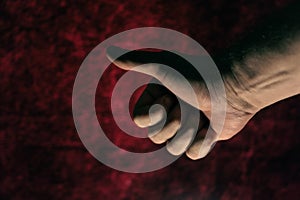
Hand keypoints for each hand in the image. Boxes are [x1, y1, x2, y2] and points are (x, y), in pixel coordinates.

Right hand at [107, 46, 257, 159]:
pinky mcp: (203, 138)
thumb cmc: (197, 75)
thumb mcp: (163, 66)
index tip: (171, 95)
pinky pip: (193, 153)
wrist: (233, 85)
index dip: (154, 114)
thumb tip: (108, 52)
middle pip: (156, 137)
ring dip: (189, 131)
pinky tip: (212, 126)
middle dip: (174, 122)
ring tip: (202, 114)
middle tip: (189, 105)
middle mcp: (169, 114)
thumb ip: (135, 62)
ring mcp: (186, 127)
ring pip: (174, 147)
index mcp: (157, 100)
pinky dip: (202, 141)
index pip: (140, 121)